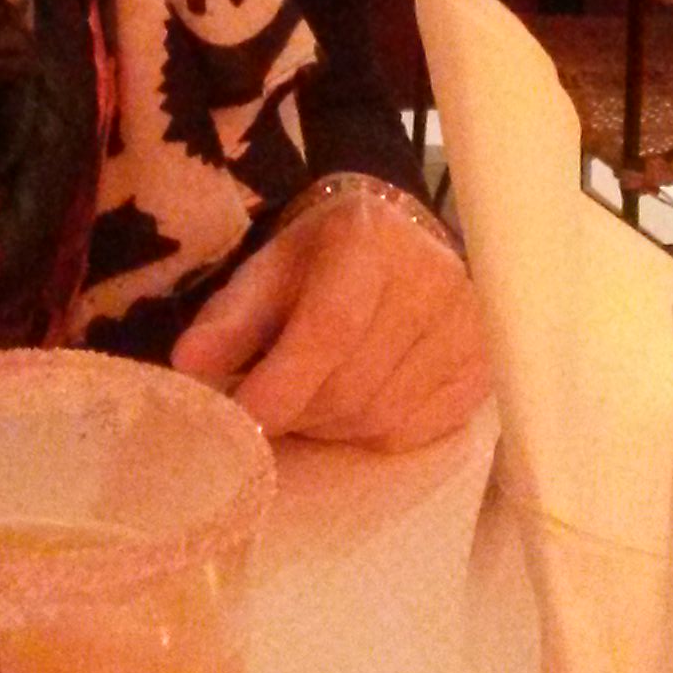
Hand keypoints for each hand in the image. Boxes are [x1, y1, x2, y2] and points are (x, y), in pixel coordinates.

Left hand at [171, 183, 489, 449]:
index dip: (282, 382)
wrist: (399, 241)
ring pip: (382, 416)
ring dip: (332, 425)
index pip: (329, 329)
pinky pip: (416, 430)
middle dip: (299, 409)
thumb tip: (188, 369)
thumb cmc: (323, 258)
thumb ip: (229, 318)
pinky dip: (373, 431)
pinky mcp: (483, 368)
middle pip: (353, 384)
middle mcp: (432, 280)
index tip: (241, 416)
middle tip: (273, 402)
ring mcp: (468, 328)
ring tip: (313, 398)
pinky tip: (357, 403)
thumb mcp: (269, 270)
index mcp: (369, 241)